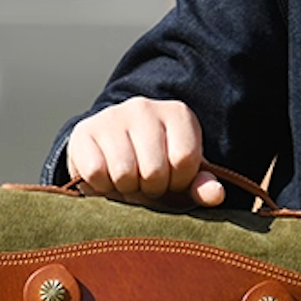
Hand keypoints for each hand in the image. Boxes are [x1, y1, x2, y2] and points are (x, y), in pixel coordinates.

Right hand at [65, 97, 224, 205]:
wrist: (109, 152)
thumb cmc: (155, 168)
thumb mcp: (182, 178)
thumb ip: (201, 186)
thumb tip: (215, 194)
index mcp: (178, 114)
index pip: (184, 161)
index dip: (177, 182)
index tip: (170, 179)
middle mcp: (145, 107)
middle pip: (154, 171)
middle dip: (151, 188)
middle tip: (145, 182)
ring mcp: (113, 116)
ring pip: (125, 173)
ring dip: (126, 189)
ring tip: (127, 180)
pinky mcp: (84, 132)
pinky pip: (97, 173)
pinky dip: (102, 186)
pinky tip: (107, 177)